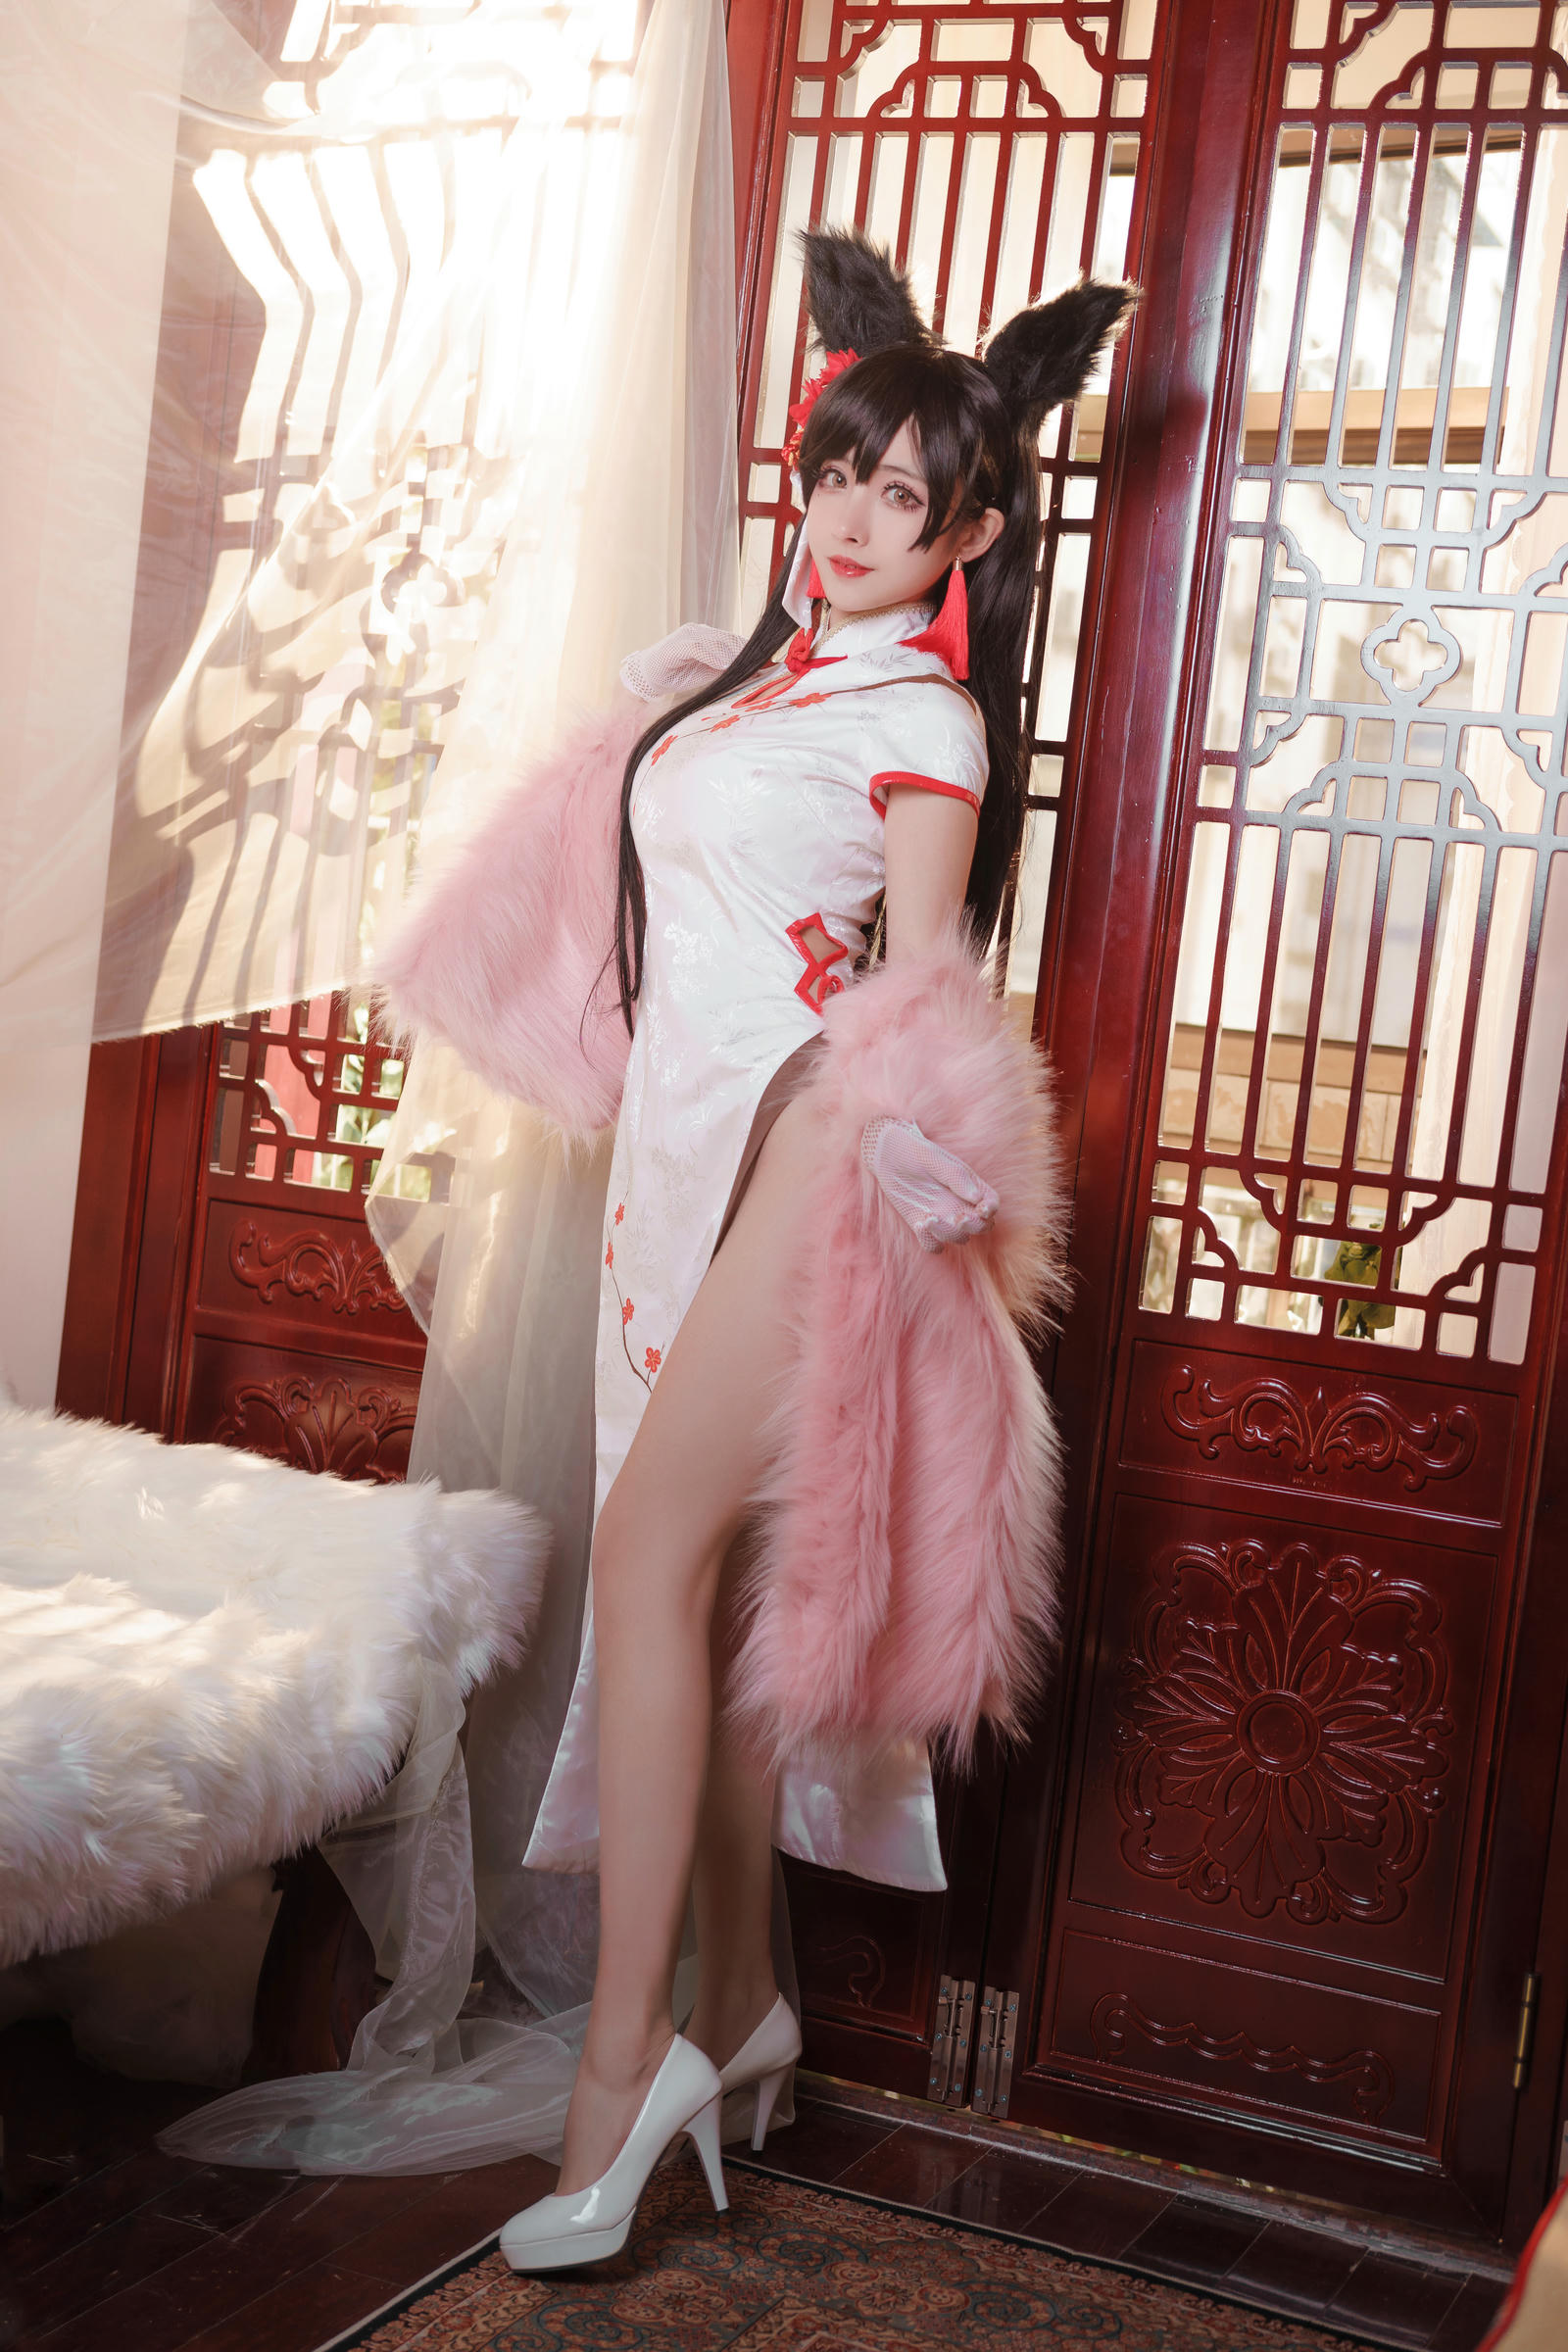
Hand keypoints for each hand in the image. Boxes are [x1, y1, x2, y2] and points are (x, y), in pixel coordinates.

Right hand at [619, 623, 748, 701]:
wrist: (649, 678)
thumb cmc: (679, 675)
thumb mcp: (708, 673)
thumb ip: (727, 670)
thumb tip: (754, 672)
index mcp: (708, 637)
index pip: (733, 640)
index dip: (749, 650)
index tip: (767, 660)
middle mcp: (699, 632)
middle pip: (728, 639)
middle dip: (745, 652)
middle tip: (761, 663)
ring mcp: (688, 635)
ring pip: (715, 641)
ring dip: (732, 654)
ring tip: (746, 664)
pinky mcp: (677, 644)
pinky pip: (697, 648)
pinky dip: (711, 656)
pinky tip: (722, 665)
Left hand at [862, 1117, 998, 1252]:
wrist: (889, 1156)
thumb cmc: (916, 1152)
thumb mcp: (935, 1159)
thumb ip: (957, 1177)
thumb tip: (977, 1197)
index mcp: (971, 1186)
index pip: (991, 1203)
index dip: (990, 1210)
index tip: (981, 1210)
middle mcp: (961, 1204)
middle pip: (981, 1227)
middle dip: (973, 1227)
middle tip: (958, 1218)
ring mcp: (944, 1217)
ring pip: (958, 1238)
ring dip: (947, 1233)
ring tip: (928, 1218)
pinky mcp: (924, 1226)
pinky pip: (934, 1246)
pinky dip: (930, 1242)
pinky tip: (918, 1224)